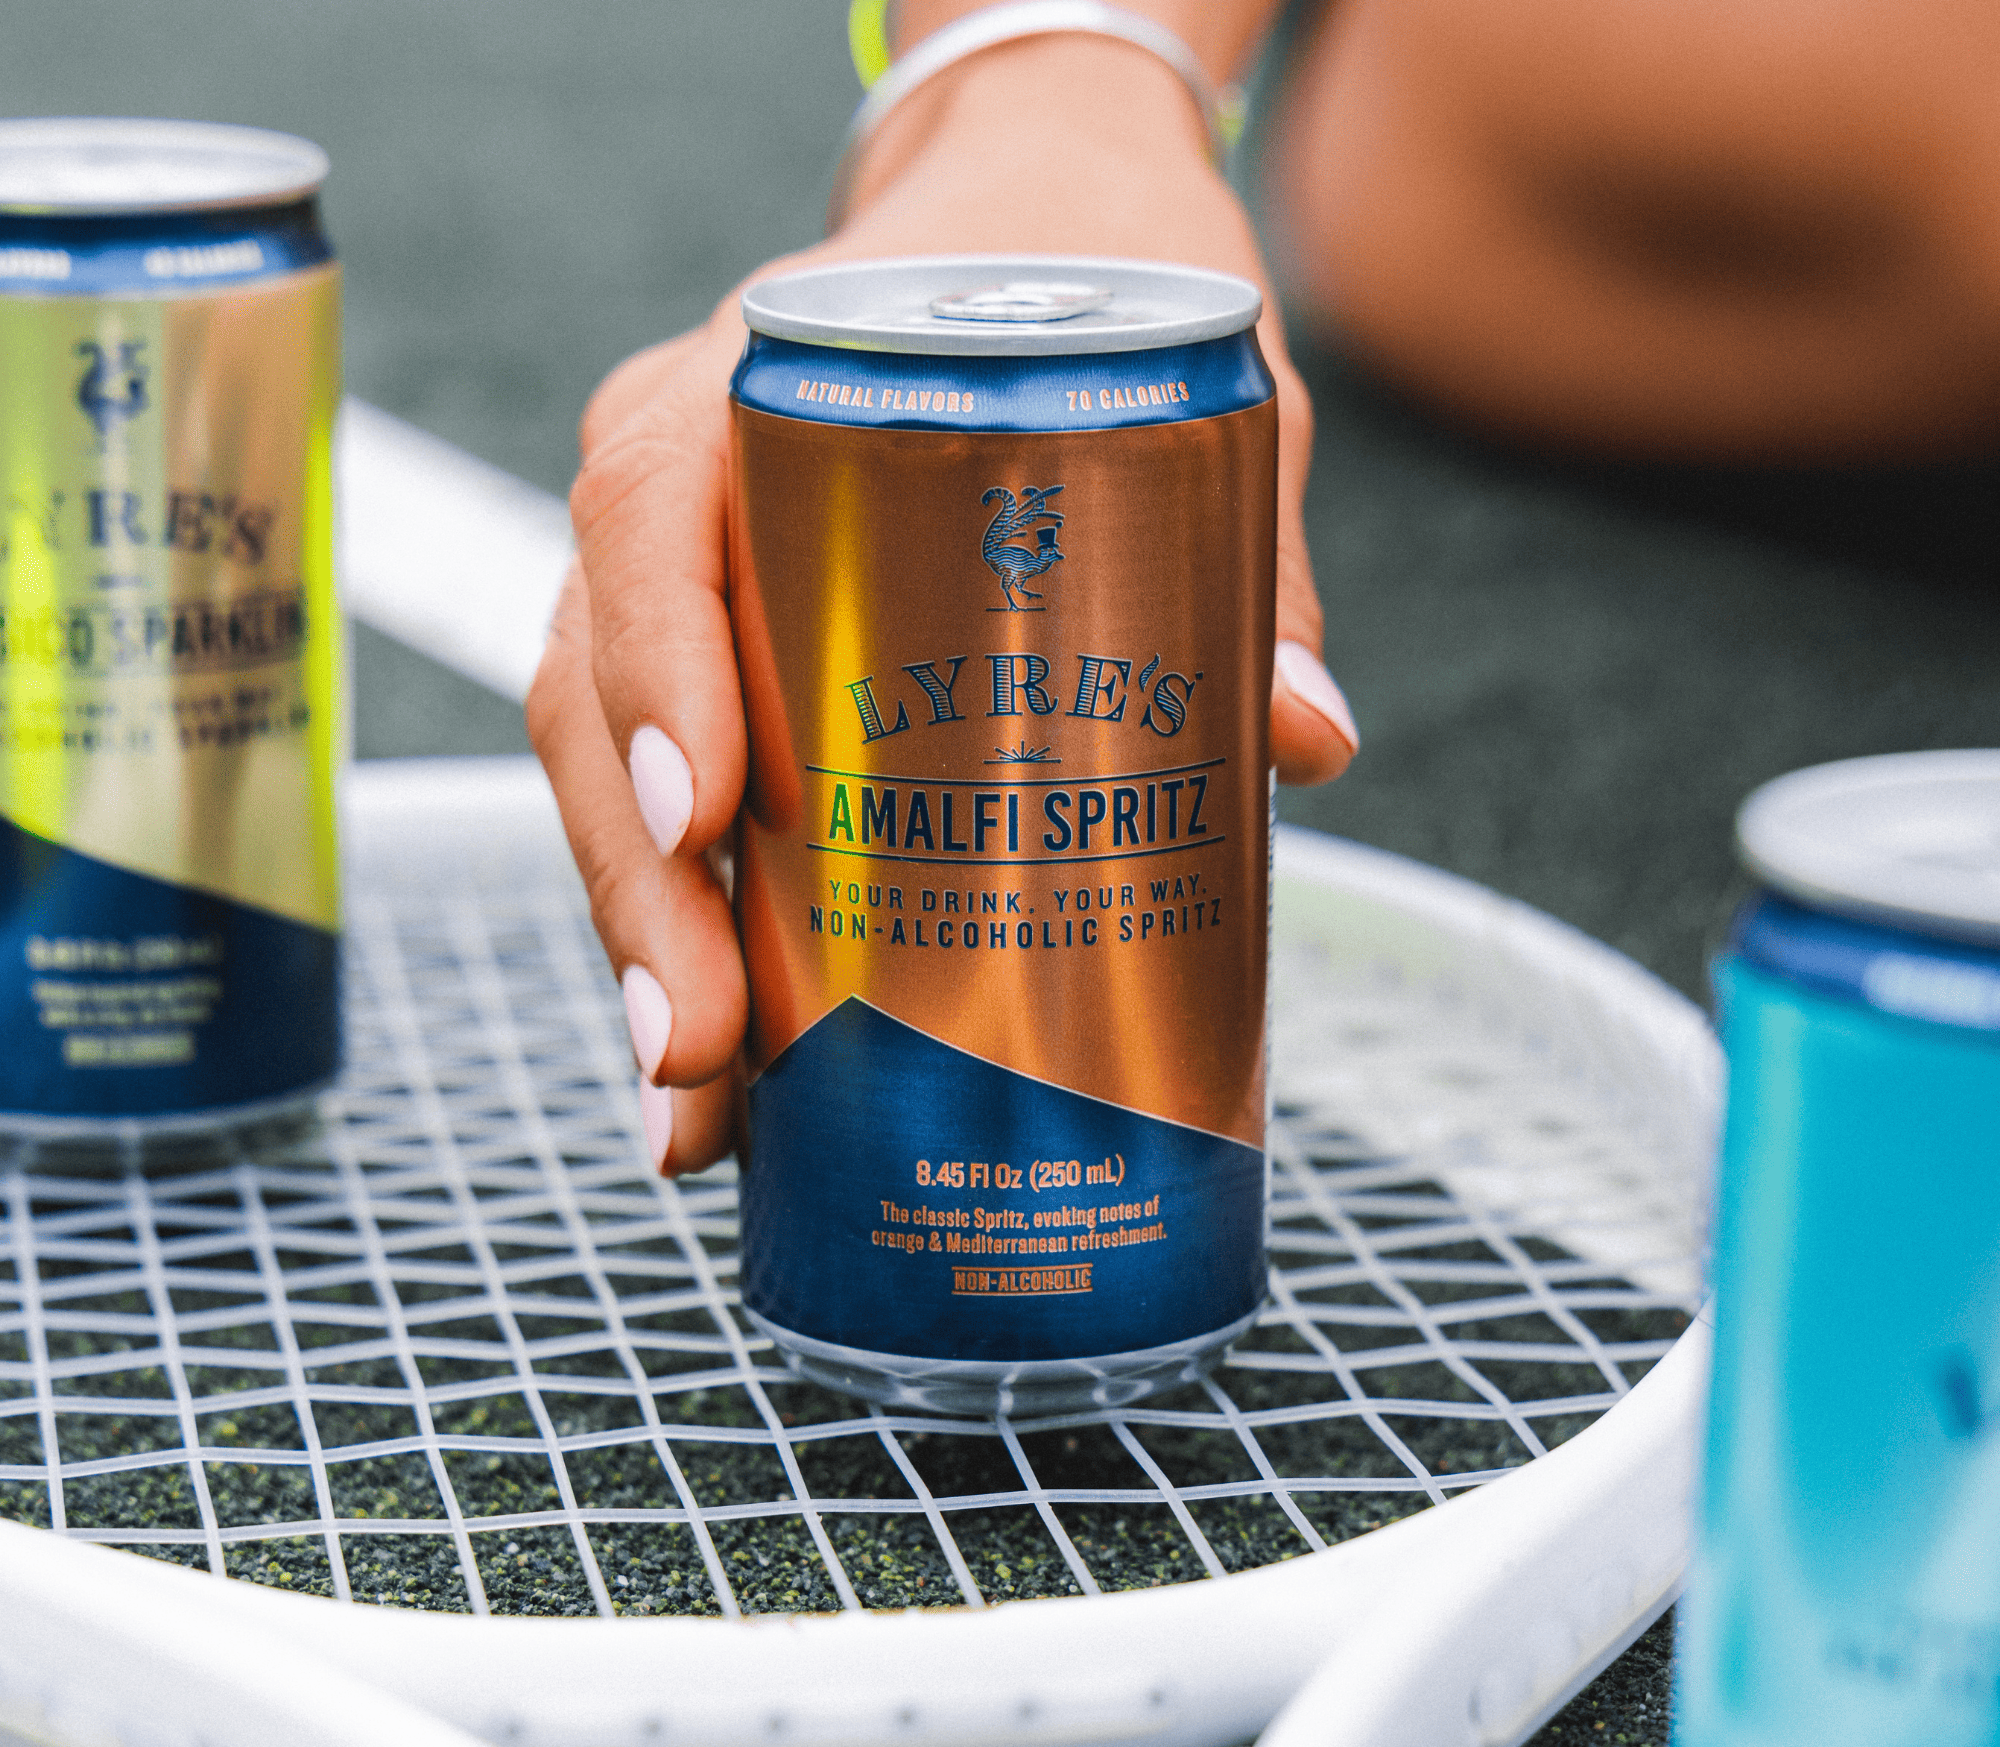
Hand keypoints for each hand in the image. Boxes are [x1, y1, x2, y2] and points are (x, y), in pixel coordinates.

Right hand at [527, 32, 1356, 1176]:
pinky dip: (675, 927)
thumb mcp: (1176, 385)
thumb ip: (1249, 551)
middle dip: (637, 891)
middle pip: (593, 696)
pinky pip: (646, 797)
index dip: (662, 675)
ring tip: (690, 1109)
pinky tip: (713, 1064)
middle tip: (693, 1054)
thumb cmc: (1063, 292)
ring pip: (596, 770)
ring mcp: (667, 591)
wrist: (1012, 222)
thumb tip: (1304, 744)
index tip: (712, 821)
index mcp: (743, 394)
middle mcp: (668, 497)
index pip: (654, 522)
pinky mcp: (700, 670)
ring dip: (635, 942)